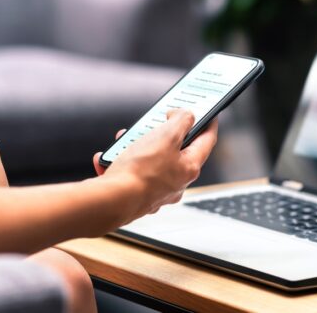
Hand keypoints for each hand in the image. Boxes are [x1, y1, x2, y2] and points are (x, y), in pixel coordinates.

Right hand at [92, 109, 217, 225]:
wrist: (112, 201)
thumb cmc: (140, 172)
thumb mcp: (166, 135)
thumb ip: (181, 120)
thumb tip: (184, 116)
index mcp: (189, 169)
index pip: (207, 142)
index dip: (209, 125)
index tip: (210, 115)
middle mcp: (176, 183)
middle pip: (175, 152)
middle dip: (162, 135)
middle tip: (156, 123)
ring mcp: (156, 192)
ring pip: (150, 162)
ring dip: (136, 148)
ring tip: (124, 141)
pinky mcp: (136, 197)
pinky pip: (129, 174)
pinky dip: (119, 164)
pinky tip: (106, 159)